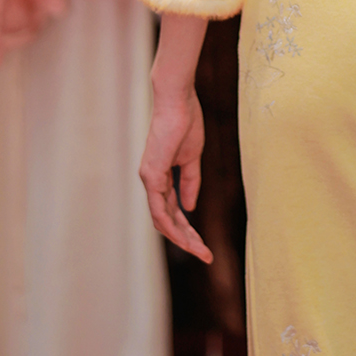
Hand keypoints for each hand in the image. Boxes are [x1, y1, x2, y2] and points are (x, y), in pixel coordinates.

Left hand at [139, 86, 212, 263]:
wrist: (178, 101)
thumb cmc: (186, 122)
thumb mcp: (191, 158)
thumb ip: (189, 182)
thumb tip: (188, 208)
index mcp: (161, 176)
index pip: (172, 211)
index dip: (188, 229)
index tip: (204, 244)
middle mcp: (152, 181)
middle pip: (167, 220)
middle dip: (187, 240)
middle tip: (206, 255)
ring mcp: (149, 178)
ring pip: (162, 220)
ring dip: (182, 238)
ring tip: (202, 251)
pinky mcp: (151, 174)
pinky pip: (159, 209)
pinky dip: (171, 226)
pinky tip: (184, 238)